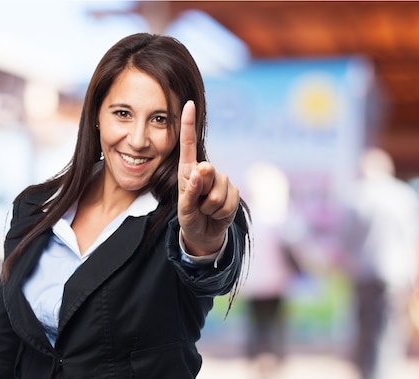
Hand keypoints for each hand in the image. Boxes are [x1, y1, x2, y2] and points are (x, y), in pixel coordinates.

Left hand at [178, 100, 239, 255]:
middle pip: (207, 172)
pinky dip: (221, 213)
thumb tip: (199, 172)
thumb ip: (190, 191)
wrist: (205, 233)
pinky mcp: (233, 191)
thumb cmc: (190, 218)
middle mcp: (205, 171)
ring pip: (218, 192)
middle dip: (201, 191)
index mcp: (188, 170)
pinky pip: (228, 202)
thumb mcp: (184, 209)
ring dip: (210, 207)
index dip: (188, 124)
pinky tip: (217, 214)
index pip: (188, 144)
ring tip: (206, 211)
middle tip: (198, 204)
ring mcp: (221, 180)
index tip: (188, 104)